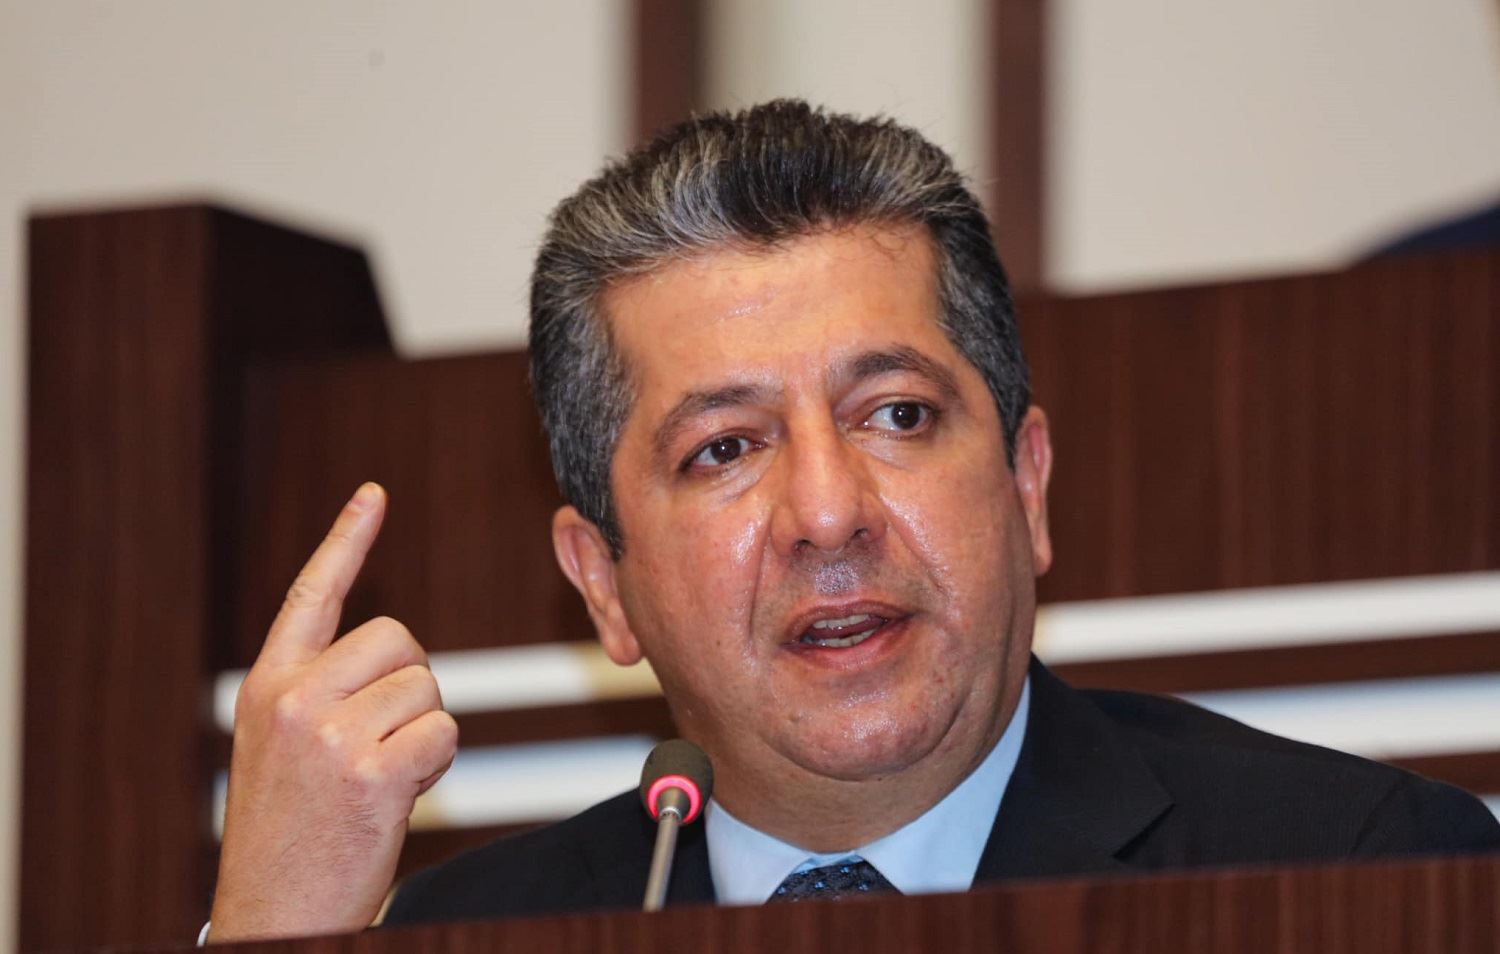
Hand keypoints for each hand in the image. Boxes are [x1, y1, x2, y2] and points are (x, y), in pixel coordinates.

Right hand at [208, 483, 458, 940]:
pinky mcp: (372, 773)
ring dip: (424, 731)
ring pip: (428, 688)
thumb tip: (395, 657)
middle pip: (399, 640)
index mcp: (268, 688)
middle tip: (385, 739)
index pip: (312, 596)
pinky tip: (399, 796)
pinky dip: (437, 764)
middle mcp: (294, 700)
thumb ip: (321, 694)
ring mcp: (330, 735)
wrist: (276, 913)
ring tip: (381, 778)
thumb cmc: (290, 836)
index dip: (346, 542)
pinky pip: (443, 733)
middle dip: (412, 683)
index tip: (373, 496)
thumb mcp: (281, 749)